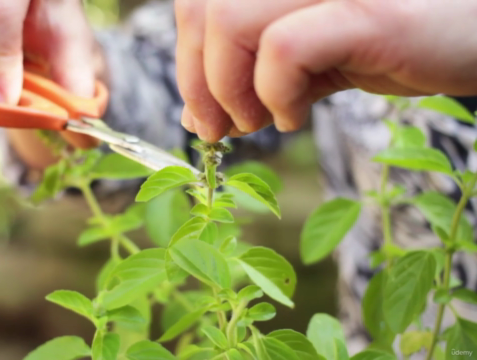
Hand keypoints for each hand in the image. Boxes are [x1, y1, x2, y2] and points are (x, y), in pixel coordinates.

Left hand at [175, 0, 476, 140]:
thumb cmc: (392, 43)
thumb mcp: (309, 61)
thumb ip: (252, 80)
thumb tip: (195, 117)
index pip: (197, 3)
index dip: (186, 60)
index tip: (203, 113)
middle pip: (202, 9)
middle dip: (196, 82)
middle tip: (222, 129)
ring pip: (228, 21)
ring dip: (229, 91)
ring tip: (259, 122)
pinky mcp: (368, 13)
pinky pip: (284, 48)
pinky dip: (275, 94)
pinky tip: (295, 117)